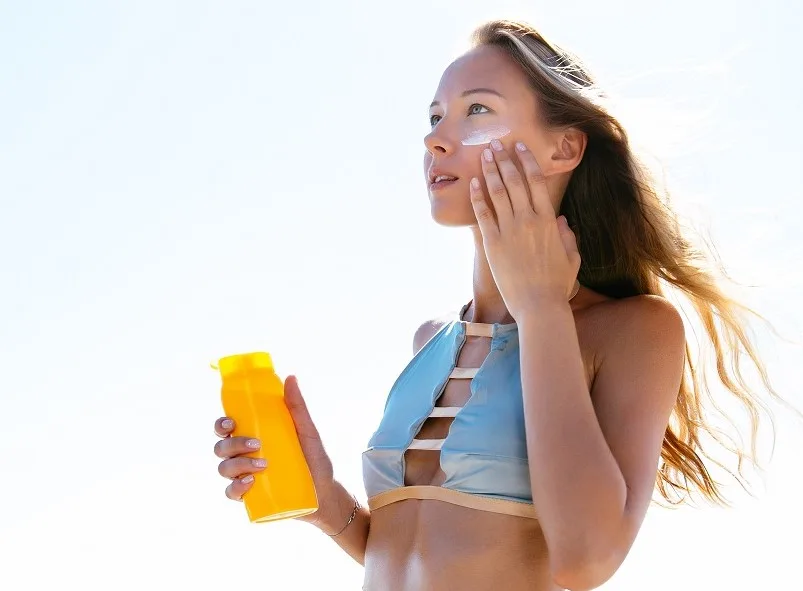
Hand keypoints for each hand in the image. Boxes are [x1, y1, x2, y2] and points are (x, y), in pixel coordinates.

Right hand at [213, 375, 335, 525]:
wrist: (325, 492)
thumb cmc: (314, 459)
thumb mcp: (307, 431)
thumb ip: (297, 407)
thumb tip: (291, 378)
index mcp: (253, 436)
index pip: (226, 427)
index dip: (221, 423)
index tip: (231, 422)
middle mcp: (244, 456)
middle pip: (221, 447)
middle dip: (232, 444)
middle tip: (256, 444)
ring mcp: (244, 476)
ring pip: (224, 468)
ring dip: (237, 465)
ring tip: (262, 465)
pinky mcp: (249, 497)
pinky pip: (231, 493)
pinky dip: (237, 488)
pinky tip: (250, 483)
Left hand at [470, 139, 580, 317]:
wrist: (539, 307)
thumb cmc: (557, 285)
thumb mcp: (571, 257)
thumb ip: (567, 235)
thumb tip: (561, 219)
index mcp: (548, 220)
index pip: (536, 181)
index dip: (526, 161)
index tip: (519, 147)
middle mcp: (528, 220)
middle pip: (514, 181)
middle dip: (504, 159)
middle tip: (495, 143)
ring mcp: (509, 231)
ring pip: (497, 192)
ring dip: (490, 170)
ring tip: (484, 154)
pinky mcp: (493, 244)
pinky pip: (483, 214)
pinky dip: (477, 196)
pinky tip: (473, 182)